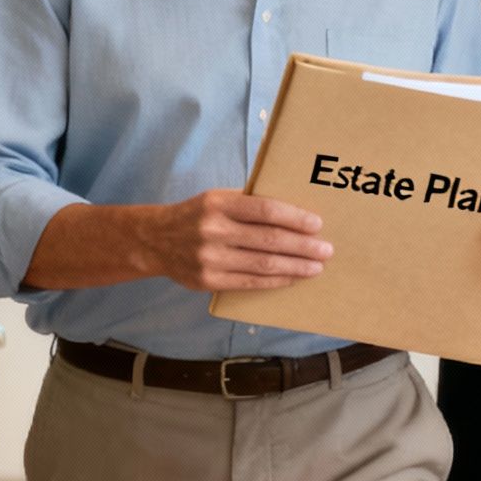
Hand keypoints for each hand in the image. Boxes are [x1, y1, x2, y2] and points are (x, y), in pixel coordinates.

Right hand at [138, 190, 330, 291]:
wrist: (155, 240)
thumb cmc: (197, 215)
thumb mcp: (217, 198)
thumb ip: (249, 203)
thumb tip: (293, 211)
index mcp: (218, 203)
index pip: (265, 210)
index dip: (294, 218)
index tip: (317, 224)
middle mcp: (213, 230)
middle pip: (269, 240)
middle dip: (303, 246)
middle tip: (326, 249)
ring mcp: (210, 258)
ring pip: (263, 265)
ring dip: (295, 267)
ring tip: (316, 266)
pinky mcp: (208, 281)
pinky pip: (250, 282)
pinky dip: (276, 280)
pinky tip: (293, 277)